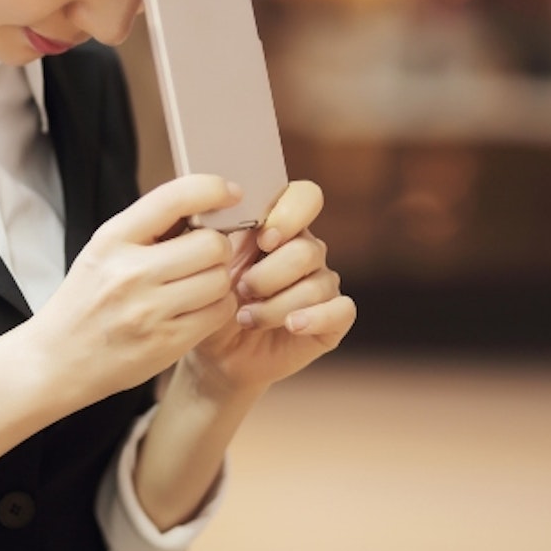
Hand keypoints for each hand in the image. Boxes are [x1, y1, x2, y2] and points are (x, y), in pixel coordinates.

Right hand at [25, 175, 241, 408]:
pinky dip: (217, 308)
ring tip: (197, 285)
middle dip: (217, 247)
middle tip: (203, 256)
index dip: (213, 188)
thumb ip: (148, 228)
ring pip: (221, 280)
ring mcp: (149, 310)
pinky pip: (220, 312)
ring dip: (218, 280)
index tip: (230, 192)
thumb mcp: (102, 251)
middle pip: (212, 244)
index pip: (175, 198)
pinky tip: (197, 308)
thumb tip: (205, 203)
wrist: (57, 360)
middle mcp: (130, 272)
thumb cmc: (85, 301)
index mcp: (113, 239)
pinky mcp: (167, 343)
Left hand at [184, 180, 354, 399]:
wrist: (217, 353)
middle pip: (307, 248)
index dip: (289, 214)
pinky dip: (315, 317)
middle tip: (242, 289)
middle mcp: (306, 250)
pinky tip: (291, 325)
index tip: (263, 239)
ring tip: (246, 318)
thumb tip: (214, 209)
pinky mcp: (333, 318)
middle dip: (269, 274)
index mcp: (279, 226)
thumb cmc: (213, 301)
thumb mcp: (209, 265)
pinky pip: (342, 310)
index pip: (305, 197)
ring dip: (277, 304)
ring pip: (319, 282)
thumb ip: (219, 235)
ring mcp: (322, 284)